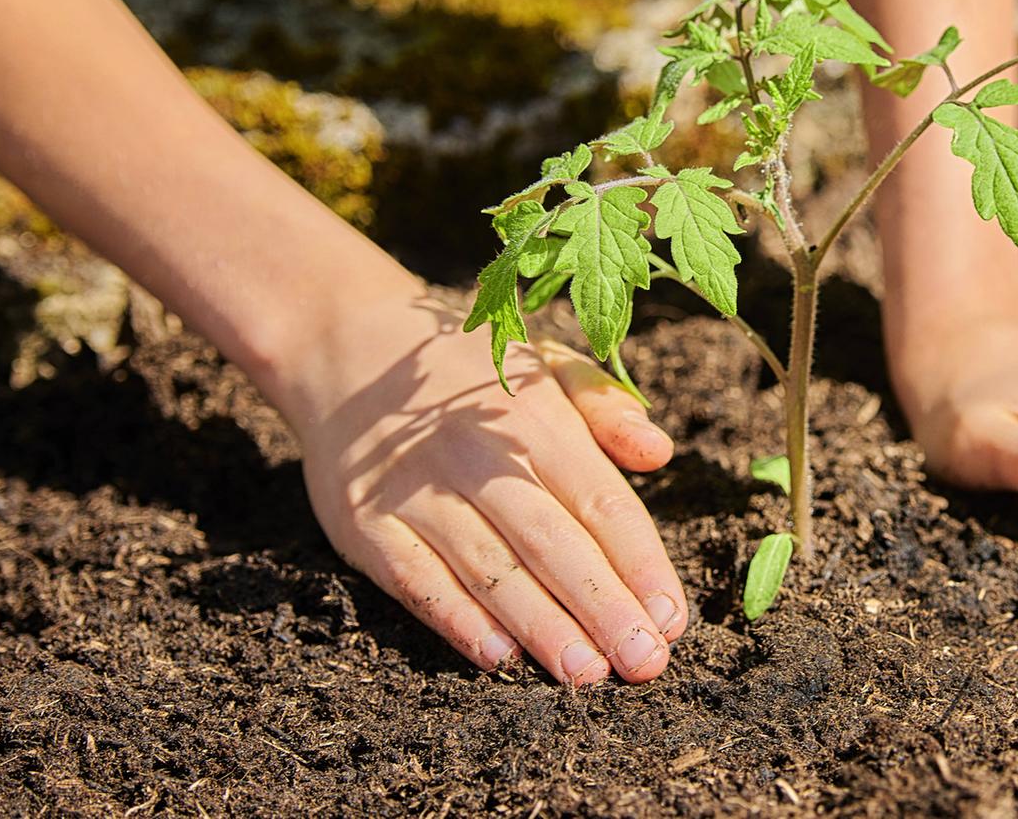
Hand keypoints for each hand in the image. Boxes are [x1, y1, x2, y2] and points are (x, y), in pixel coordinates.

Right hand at [277, 294, 685, 683]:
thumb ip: (605, 407)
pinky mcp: (364, 522)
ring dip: (541, 627)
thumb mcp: (542, 362)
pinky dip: (458, 621)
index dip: (640, 563)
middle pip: (552, 543)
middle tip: (643, 662)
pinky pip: (418, 580)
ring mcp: (415, 490)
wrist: (346, 342)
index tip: (672, 617)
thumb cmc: (465, 370)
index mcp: (534, 418)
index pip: (601, 500)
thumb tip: (659, 453)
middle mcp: (476, 455)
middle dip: (602, 608)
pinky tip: (500, 659)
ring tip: (586, 675)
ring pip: (490, 569)